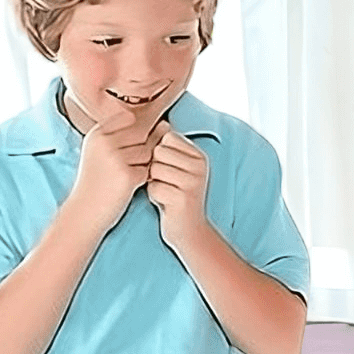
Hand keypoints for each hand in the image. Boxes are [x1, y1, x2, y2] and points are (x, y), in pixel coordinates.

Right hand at [71, 113, 169, 232]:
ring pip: (148, 151)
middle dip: (145, 147)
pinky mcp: (126, 175)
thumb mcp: (100, 151)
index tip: (130, 146)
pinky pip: (148, 170)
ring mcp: (115, 158)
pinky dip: (144, 178)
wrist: (85, 211)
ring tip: (129, 174)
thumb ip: (123, 135)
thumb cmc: (97, 181)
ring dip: (145, 163)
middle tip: (132, 162)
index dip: (137, 131)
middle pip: (142, 132)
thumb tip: (164, 124)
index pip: (130, 118)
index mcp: (97, 133)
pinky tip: (130, 184)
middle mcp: (104, 142)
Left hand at [147, 128, 209, 251]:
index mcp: (199, 156)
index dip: (159, 154)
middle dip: (155, 169)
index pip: (166, 138)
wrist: (189, 231)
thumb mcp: (177, 168)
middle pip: (158, 152)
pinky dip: (154, 196)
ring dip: (154, 183)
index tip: (168, 170)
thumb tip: (159, 122)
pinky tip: (165, 203)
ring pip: (154, 169)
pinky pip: (154, 187)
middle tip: (167, 183)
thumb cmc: (175, 196)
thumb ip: (169, 148)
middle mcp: (200, 166)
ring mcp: (193, 182)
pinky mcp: (183, 198)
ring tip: (166, 192)